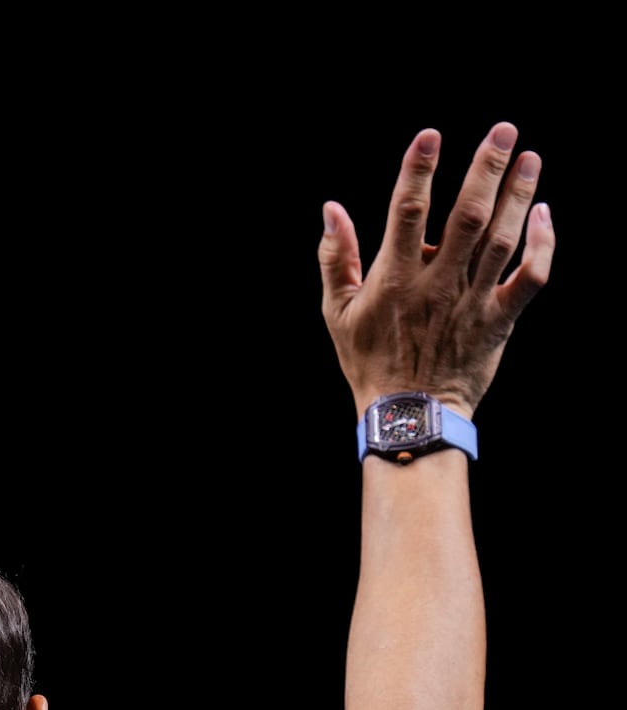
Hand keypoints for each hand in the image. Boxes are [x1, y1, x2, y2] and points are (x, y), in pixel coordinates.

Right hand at [319, 122, 554, 418]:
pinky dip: (542, 245)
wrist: (409, 414)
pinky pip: (531, 277)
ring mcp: (474, 302)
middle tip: (504, 130)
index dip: (418, 171)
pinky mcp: (501, 321)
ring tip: (529, 159)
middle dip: (486, 168)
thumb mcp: (335, 312)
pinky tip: (543, 215)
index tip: (430, 136)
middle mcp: (438, 284)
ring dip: (519, 194)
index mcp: (395, 279)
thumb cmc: (368, 360)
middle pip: (468, 215)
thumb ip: (334, 257)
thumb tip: (331, 209)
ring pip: (504, 239)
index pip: (408, 212)